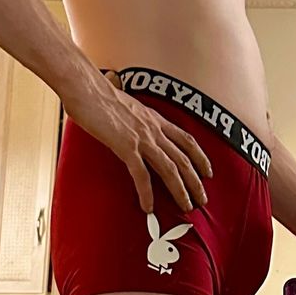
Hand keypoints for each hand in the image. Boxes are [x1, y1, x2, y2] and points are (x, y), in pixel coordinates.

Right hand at [58, 67, 212, 214]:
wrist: (86, 87)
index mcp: (155, 119)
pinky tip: (148, 207)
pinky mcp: (126, 147)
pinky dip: (146, 193)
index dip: (200, 158)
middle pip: (184, 159)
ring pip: (170, 169)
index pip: (187, 140)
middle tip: (202, 200)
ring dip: (180, 190)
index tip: (208, 172)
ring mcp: (142, 138)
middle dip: (196, 182)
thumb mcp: (127, 106)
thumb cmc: (99, 95)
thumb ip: (135, 119)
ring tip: (186, 207)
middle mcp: (154, 129)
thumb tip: (133, 128)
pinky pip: (141, 175)